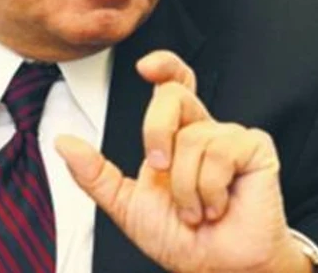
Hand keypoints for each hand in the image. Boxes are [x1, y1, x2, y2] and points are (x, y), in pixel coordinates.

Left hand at [55, 50, 311, 272]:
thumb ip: (95, 174)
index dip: (164, 65)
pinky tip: (218, 206)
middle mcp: (203, 129)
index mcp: (176, 136)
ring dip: (186, 188)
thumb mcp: (128, 206)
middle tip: (160, 169)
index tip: (145, 68)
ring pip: (191, 139)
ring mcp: (231, 136)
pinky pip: (221, 153)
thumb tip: (63, 142)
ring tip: (197, 210)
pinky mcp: (255, 149)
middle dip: (156, 131)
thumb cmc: (181, 238)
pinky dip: (210, 189)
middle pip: (173, 96)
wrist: (217, 269)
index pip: (173, 85)